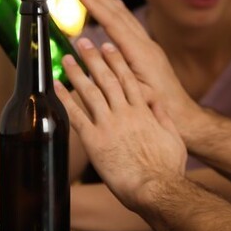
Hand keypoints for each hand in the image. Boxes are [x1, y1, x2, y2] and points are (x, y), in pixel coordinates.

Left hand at [55, 38, 186, 210]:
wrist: (155, 187)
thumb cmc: (167, 168)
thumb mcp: (173, 138)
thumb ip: (163, 118)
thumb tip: (157, 103)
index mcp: (144, 111)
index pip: (128, 79)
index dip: (116, 61)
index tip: (108, 46)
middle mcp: (125, 113)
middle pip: (107, 80)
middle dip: (94, 58)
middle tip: (83, 42)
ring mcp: (109, 125)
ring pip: (90, 92)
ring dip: (77, 73)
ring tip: (66, 58)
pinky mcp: (95, 141)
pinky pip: (77, 116)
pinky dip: (66, 99)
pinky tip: (57, 87)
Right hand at [75, 0, 199, 136]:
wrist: (182, 114)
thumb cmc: (158, 108)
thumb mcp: (134, 94)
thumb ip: (115, 74)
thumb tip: (94, 54)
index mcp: (140, 53)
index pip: (113, 23)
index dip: (95, 6)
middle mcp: (146, 45)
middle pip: (118, 14)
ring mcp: (149, 46)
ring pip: (125, 17)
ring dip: (107, 0)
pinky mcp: (149, 51)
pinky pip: (131, 25)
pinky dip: (120, 12)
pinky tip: (115, 4)